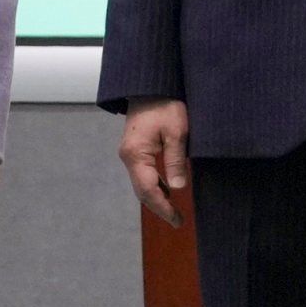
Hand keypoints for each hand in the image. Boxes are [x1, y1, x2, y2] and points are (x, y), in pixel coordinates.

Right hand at [119, 99, 192, 226]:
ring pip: (141, 183)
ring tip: (174, 211)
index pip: (149, 190)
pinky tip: (167, 190)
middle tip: (178, 221)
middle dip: (159, 207)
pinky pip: (143, 173)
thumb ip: (175, 160)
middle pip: (141, 191)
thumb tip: (177, 189)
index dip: (163, 207)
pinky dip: (154, 185)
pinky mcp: (135, 149)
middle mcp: (128, 157)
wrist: (149, 85)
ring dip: (156, 197)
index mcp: (136, 154)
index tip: (177, 220)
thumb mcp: (176, 131)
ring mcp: (130, 153)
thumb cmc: (165, 105)